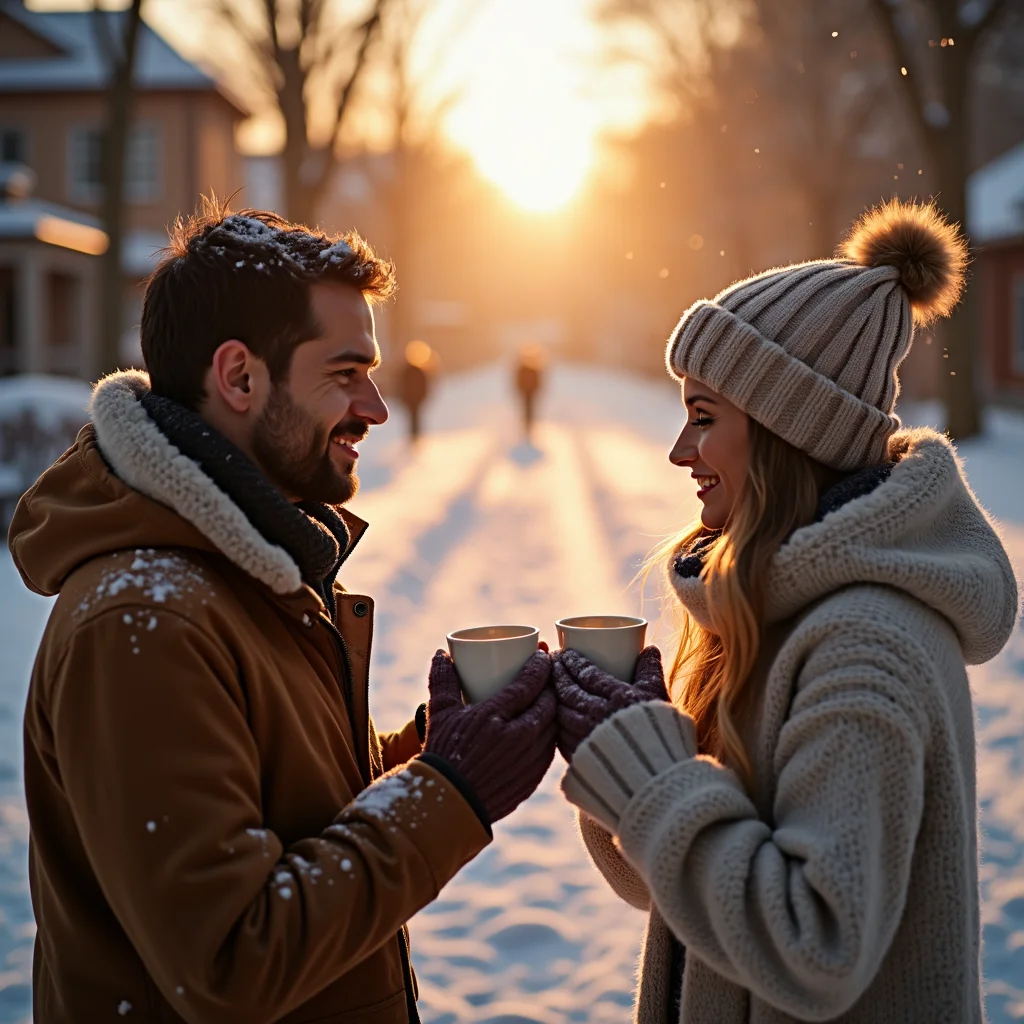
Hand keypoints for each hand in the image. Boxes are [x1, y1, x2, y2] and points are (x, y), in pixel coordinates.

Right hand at [424, 650, 555, 822]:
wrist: (447, 803)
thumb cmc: (442, 753)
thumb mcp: (440, 713)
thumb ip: (443, 680)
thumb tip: (441, 654)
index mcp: (496, 716)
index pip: (531, 682)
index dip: (540, 665)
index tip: (542, 655)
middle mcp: (518, 737)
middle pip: (549, 702)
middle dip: (551, 684)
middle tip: (547, 675)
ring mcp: (529, 760)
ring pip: (554, 726)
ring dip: (554, 710)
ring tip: (548, 699)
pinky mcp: (533, 779)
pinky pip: (549, 750)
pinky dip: (549, 736)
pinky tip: (545, 729)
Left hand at [553, 646, 667, 761]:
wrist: (658, 779)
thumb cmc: (662, 735)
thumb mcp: (659, 698)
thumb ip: (651, 671)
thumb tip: (650, 648)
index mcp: (616, 698)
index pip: (585, 673)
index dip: (572, 661)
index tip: (565, 652)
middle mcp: (596, 717)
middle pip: (567, 690)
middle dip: (557, 674)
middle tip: (551, 662)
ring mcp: (585, 739)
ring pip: (560, 713)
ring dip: (553, 697)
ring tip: (550, 687)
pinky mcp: (579, 760)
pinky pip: (560, 737)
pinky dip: (556, 724)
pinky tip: (556, 718)